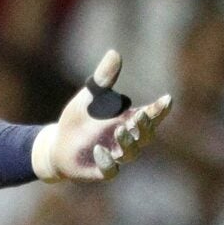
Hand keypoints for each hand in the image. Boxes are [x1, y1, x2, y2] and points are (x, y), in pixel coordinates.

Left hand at [32, 50, 173, 182]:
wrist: (57, 145)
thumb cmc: (79, 120)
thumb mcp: (88, 97)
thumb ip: (102, 79)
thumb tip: (114, 53)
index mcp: (127, 120)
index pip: (150, 115)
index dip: (160, 109)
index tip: (167, 99)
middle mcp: (125, 139)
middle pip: (146, 136)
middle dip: (146, 127)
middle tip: (140, 116)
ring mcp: (114, 155)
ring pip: (131, 153)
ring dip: (128, 142)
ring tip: (120, 131)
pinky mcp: (99, 170)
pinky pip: (110, 171)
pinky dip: (107, 162)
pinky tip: (99, 150)